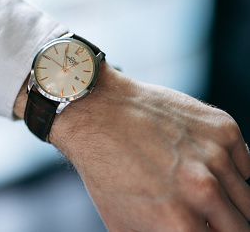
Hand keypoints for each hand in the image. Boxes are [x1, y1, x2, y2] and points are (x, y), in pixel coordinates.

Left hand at [14, 63, 249, 230]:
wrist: (98, 112)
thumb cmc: (105, 170)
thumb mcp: (122, 223)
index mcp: (180, 224)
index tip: (198, 224)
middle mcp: (204, 193)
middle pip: (241, 227)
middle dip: (222, 225)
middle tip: (199, 212)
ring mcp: (217, 157)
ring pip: (246, 198)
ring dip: (227, 198)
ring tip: (194, 184)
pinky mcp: (223, 129)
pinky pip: (244, 164)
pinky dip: (229, 168)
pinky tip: (199, 161)